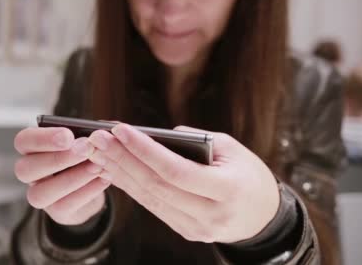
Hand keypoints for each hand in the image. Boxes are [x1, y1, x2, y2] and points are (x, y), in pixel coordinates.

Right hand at [13, 127, 110, 224]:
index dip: (43, 138)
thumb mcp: (85, 140)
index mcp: (31, 148)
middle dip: (57, 159)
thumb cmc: (84, 154)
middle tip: (86, 149)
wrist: (94, 183)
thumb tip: (100, 132)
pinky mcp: (56, 211)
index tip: (68, 135)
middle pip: (25, 169)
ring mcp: (39, 194)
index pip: (23, 141)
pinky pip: (65, 206)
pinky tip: (104, 179)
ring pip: (41, 193)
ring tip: (97, 166)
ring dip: (72, 178)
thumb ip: (87, 134)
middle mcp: (29, 172)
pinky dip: (87, 191)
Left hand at [85, 124, 278, 242]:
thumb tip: (154, 136)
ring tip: (98, 151)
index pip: (176, 171)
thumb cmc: (247, 173)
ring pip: (149, 199)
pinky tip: (115, 169)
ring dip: (120, 173)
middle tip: (98, 138)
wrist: (263, 215)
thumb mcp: (230, 148)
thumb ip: (194, 140)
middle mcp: (210, 215)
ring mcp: (197, 228)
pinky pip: (153, 207)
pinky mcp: (186, 231)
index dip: (145, 150)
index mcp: (227, 190)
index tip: (120, 129)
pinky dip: (132, 187)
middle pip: (156, 186)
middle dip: (123, 159)